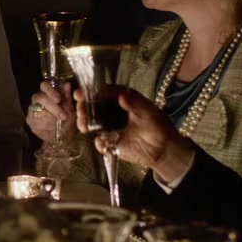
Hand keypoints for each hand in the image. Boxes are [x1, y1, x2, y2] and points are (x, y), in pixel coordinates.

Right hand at [26, 80, 75, 142]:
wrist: (64, 134)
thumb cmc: (67, 119)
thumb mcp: (70, 107)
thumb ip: (67, 96)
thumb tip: (67, 84)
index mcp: (47, 92)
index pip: (44, 85)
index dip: (50, 91)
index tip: (58, 99)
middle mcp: (37, 99)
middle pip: (40, 98)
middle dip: (53, 108)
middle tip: (64, 116)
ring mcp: (32, 109)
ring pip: (39, 111)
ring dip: (52, 119)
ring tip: (59, 124)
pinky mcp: (30, 120)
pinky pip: (37, 122)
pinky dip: (47, 126)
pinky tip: (52, 129)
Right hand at [75, 86, 194, 182]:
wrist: (162, 149)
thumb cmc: (157, 125)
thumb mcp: (148, 111)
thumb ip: (134, 103)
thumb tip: (120, 96)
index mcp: (122, 100)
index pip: (102, 93)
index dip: (90, 92)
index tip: (79, 94)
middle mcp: (113, 111)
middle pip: (93, 107)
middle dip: (83, 108)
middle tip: (80, 111)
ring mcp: (110, 127)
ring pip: (92, 123)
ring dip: (85, 123)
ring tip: (84, 125)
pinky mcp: (111, 142)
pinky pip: (100, 141)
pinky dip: (99, 142)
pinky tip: (101, 142)